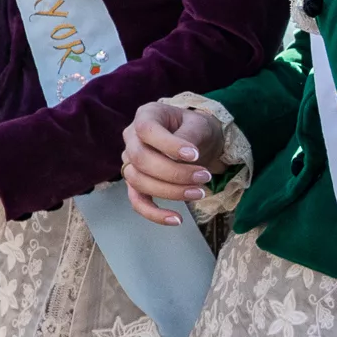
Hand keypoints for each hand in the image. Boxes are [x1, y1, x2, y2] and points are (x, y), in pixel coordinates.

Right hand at [121, 100, 223, 224]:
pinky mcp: (136, 183)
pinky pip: (137, 201)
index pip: (146, 130)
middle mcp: (131, 139)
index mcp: (145, 117)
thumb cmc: (196, 129)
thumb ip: (189, 136)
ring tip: (200, 192)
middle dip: (174, 173)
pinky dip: (154, 214)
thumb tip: (183, 157)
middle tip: (205, 176)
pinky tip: (177, 219)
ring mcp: (131, 162)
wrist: (196, 142)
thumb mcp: (198, 124)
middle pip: (140, 160)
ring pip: (138, 181)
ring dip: (170, 191)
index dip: (168, 145)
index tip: (194, 155)